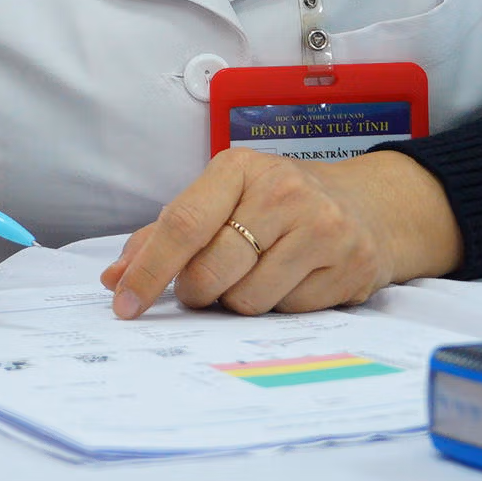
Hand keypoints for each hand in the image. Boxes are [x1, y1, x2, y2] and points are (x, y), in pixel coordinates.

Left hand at [103, 148, 453, 316]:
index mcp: (239, 168)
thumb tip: (114, 277)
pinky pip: (289, 312)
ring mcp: (323, 228)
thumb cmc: (276, 205)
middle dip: (195, 292)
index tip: (124, 303)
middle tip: (203, 287)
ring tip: (256, 274)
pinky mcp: (351, 265)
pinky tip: (293, 280)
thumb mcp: (221, 199)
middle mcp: (283, 192)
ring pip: (248, 300)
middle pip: (211, 270)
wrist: (368, 205)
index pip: (182, 224)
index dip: (149, 270)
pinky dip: (279, 306)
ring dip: (238, 301)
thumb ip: (164, 235)